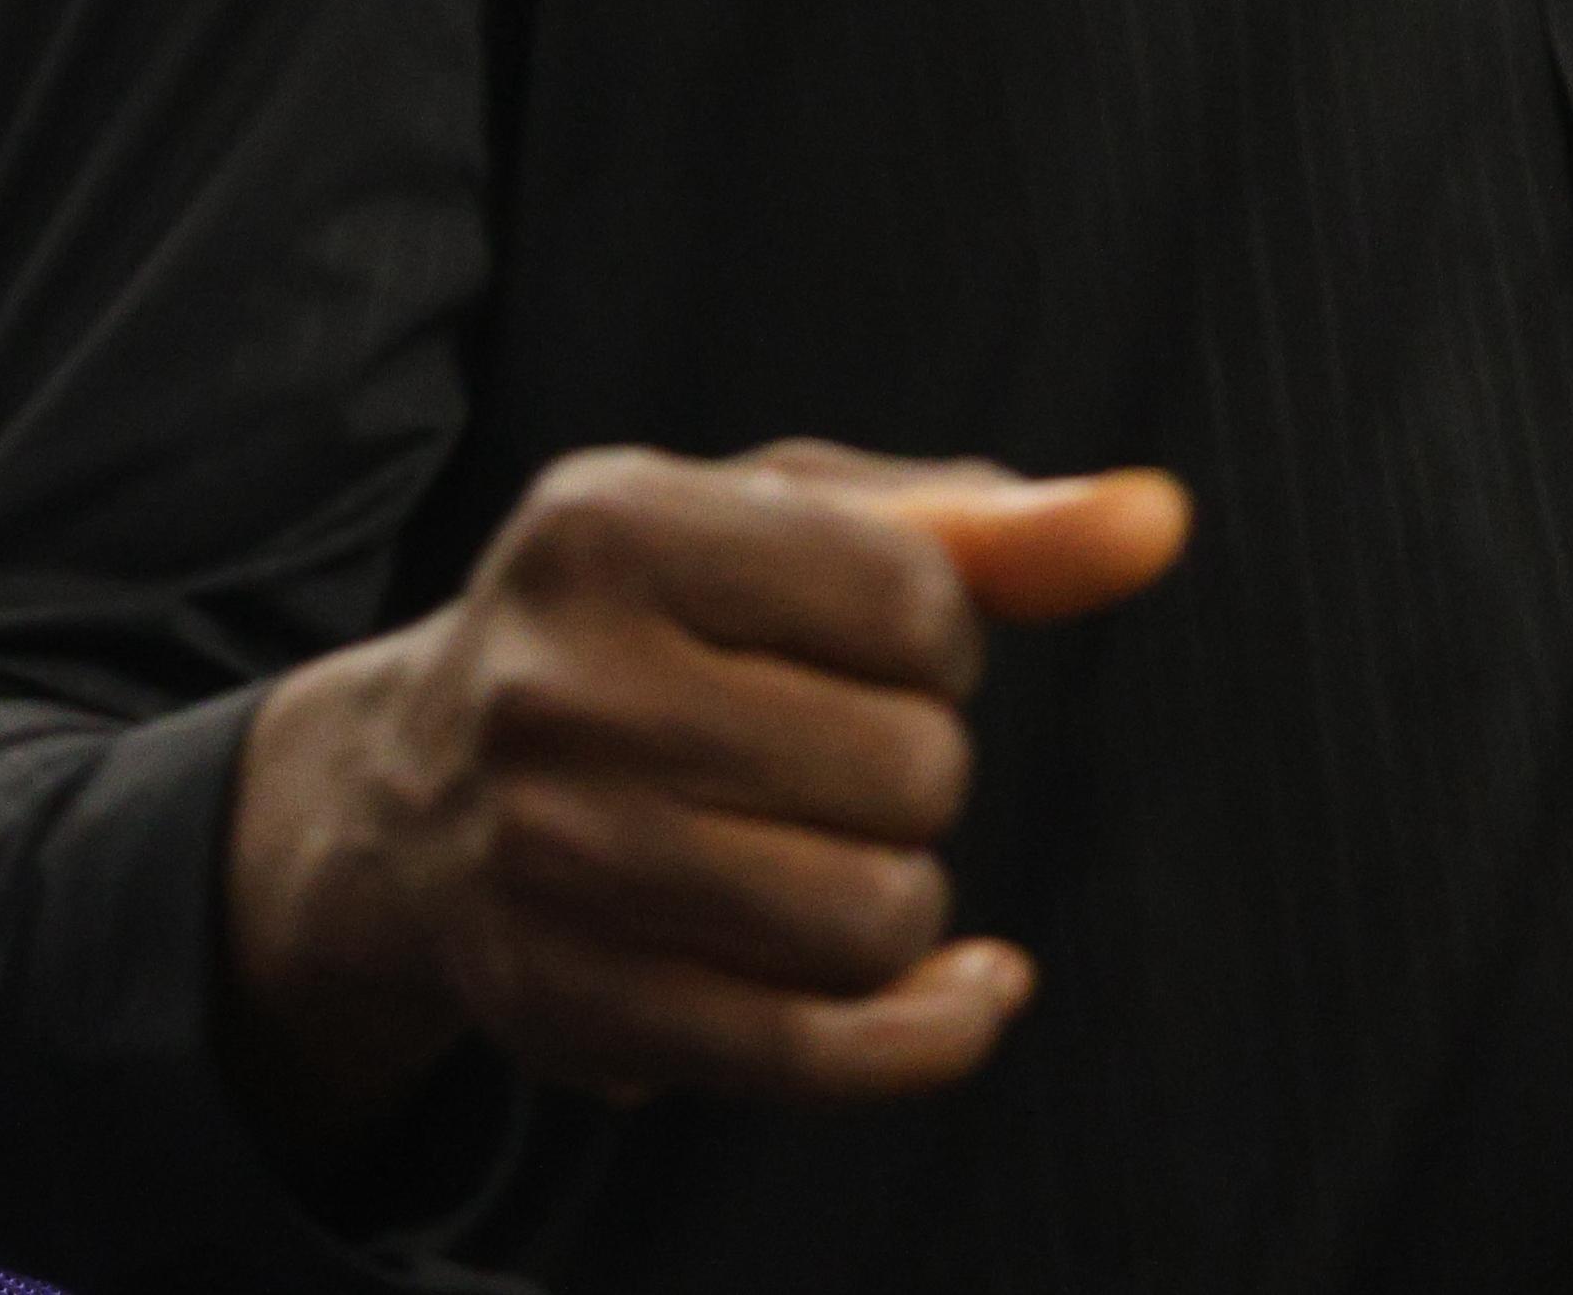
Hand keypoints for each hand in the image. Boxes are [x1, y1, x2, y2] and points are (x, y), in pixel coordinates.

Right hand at [221, 443, 1192, 1145]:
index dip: (931, 640)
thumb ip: (980, 527)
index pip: (913, 602)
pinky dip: (928, 1030)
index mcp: (603, 525)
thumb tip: (1159, 519)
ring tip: (810, 852)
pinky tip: (950, 986)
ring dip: (893, 895)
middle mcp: (554, 684)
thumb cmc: (642, 632)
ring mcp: (550, 854)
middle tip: (810, 757)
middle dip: (907, 771)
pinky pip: (827, 1054)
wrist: (413, 791)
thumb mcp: (775, 532)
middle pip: (909, 769)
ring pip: (874, 919)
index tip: (855, 647)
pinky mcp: (567, 1005)